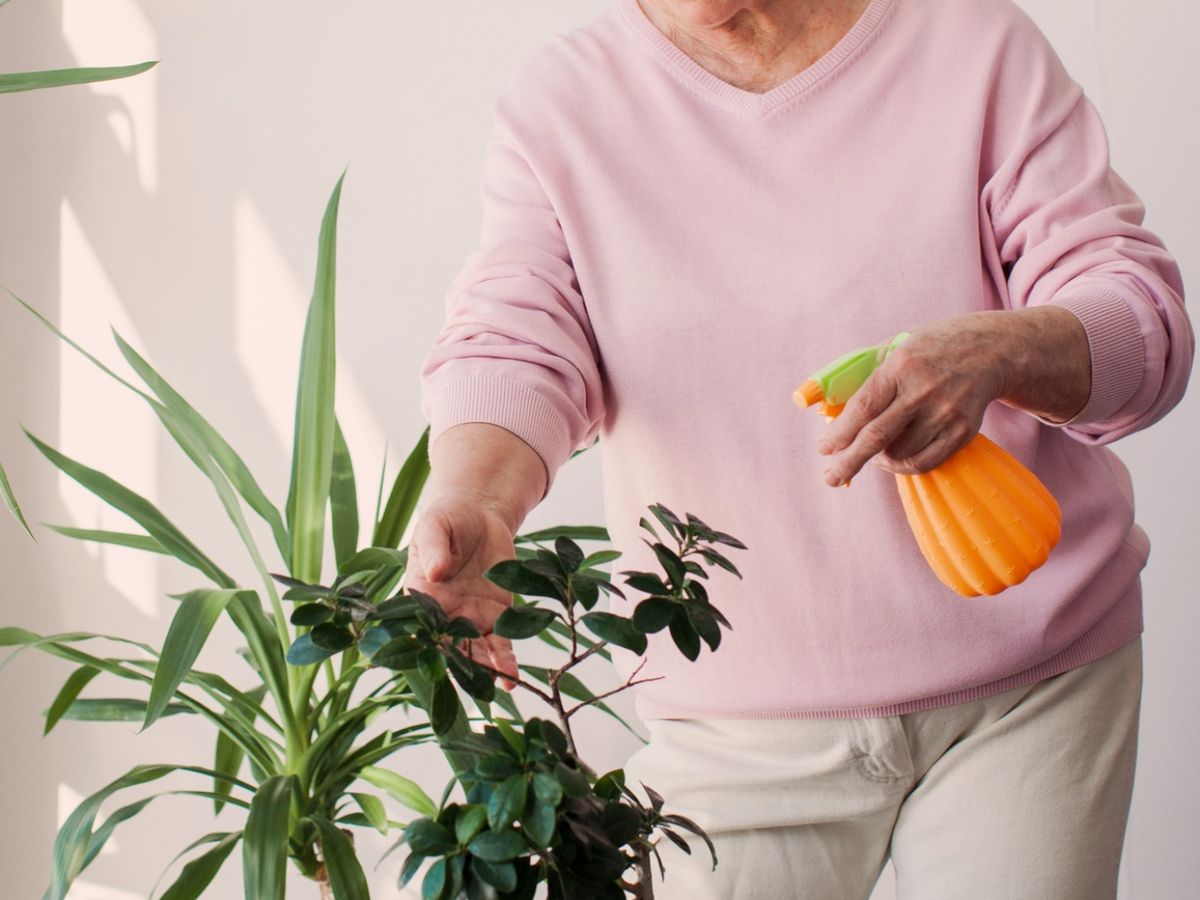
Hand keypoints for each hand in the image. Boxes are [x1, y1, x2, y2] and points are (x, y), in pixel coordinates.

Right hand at [402, 492, 519, 689]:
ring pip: (476, 652)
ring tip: (499, 684)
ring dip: (486, 671)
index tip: (435, 662)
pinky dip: (506, 661)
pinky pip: (500, 643)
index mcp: (420, 596)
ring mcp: (470, 618)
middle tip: (473, 685)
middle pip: (449, 648)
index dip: (426, 647)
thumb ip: (435, 548)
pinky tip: (511, 678)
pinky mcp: (496, 615)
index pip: (419, 627)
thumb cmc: (448, 519)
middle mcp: (443, 614)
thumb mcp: (436, 526)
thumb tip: (434, 572)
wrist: (478, 515)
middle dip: (461, 668)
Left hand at [815, 312, 1012, 484]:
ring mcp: (945, 413)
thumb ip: (868, 377)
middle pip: (877, 436)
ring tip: (868, 454)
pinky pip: (925, 462)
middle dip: (849, 461)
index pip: (863, 407)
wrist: (990, 350)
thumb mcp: (897, 347)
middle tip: (831, 478)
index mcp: (900, 366)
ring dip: (877, 460)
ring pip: (899, 453)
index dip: (840, 432)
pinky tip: (891, 459)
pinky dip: (902, 466)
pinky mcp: (963, 431)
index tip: (823, 448)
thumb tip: (833, 413)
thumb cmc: (931, 350)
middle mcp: (923, 391)